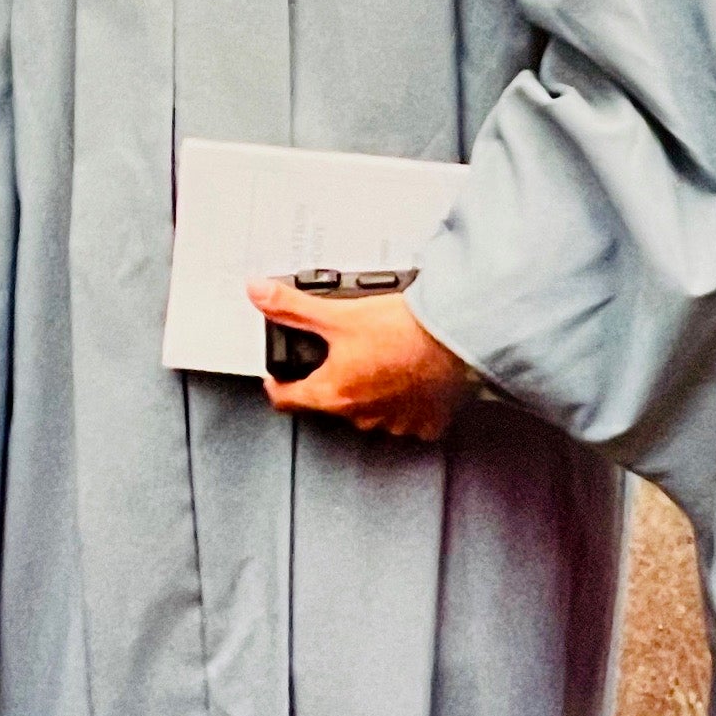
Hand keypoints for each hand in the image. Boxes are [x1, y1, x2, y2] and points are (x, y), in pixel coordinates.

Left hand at [250, 282, 479, 440]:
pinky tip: (410, 378)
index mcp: (334, 393)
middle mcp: (362, 415)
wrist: (457, 337)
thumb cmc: (404, 330)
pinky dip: (406, 401)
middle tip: (342, 352)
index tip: (278, 376)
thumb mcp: (338, 313)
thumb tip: (257, 293)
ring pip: (370, 411)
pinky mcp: (427, 420)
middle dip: (331, 379)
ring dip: (370, 391)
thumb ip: (292, 306)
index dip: (277, 385)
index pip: (287, 400)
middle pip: (330, 401)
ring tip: (380, 360)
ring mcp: (395, 421)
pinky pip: (409, 417)